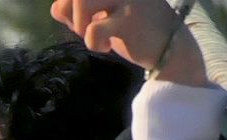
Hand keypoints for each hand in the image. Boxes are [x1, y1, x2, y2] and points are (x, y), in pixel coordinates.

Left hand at [50, 0, 207, 85]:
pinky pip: (93, 28)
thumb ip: (78, 9)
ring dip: (79, 24)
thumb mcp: (103, 13)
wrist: (168, 48)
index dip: (69, 4)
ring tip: (92, 35)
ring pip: (82, 0)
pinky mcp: (129, 19)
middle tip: (84, 28)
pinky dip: (93, 42)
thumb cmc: (132, 28)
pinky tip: (107, 46)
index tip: (85, 18)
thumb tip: (58, 8)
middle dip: (71, 13)